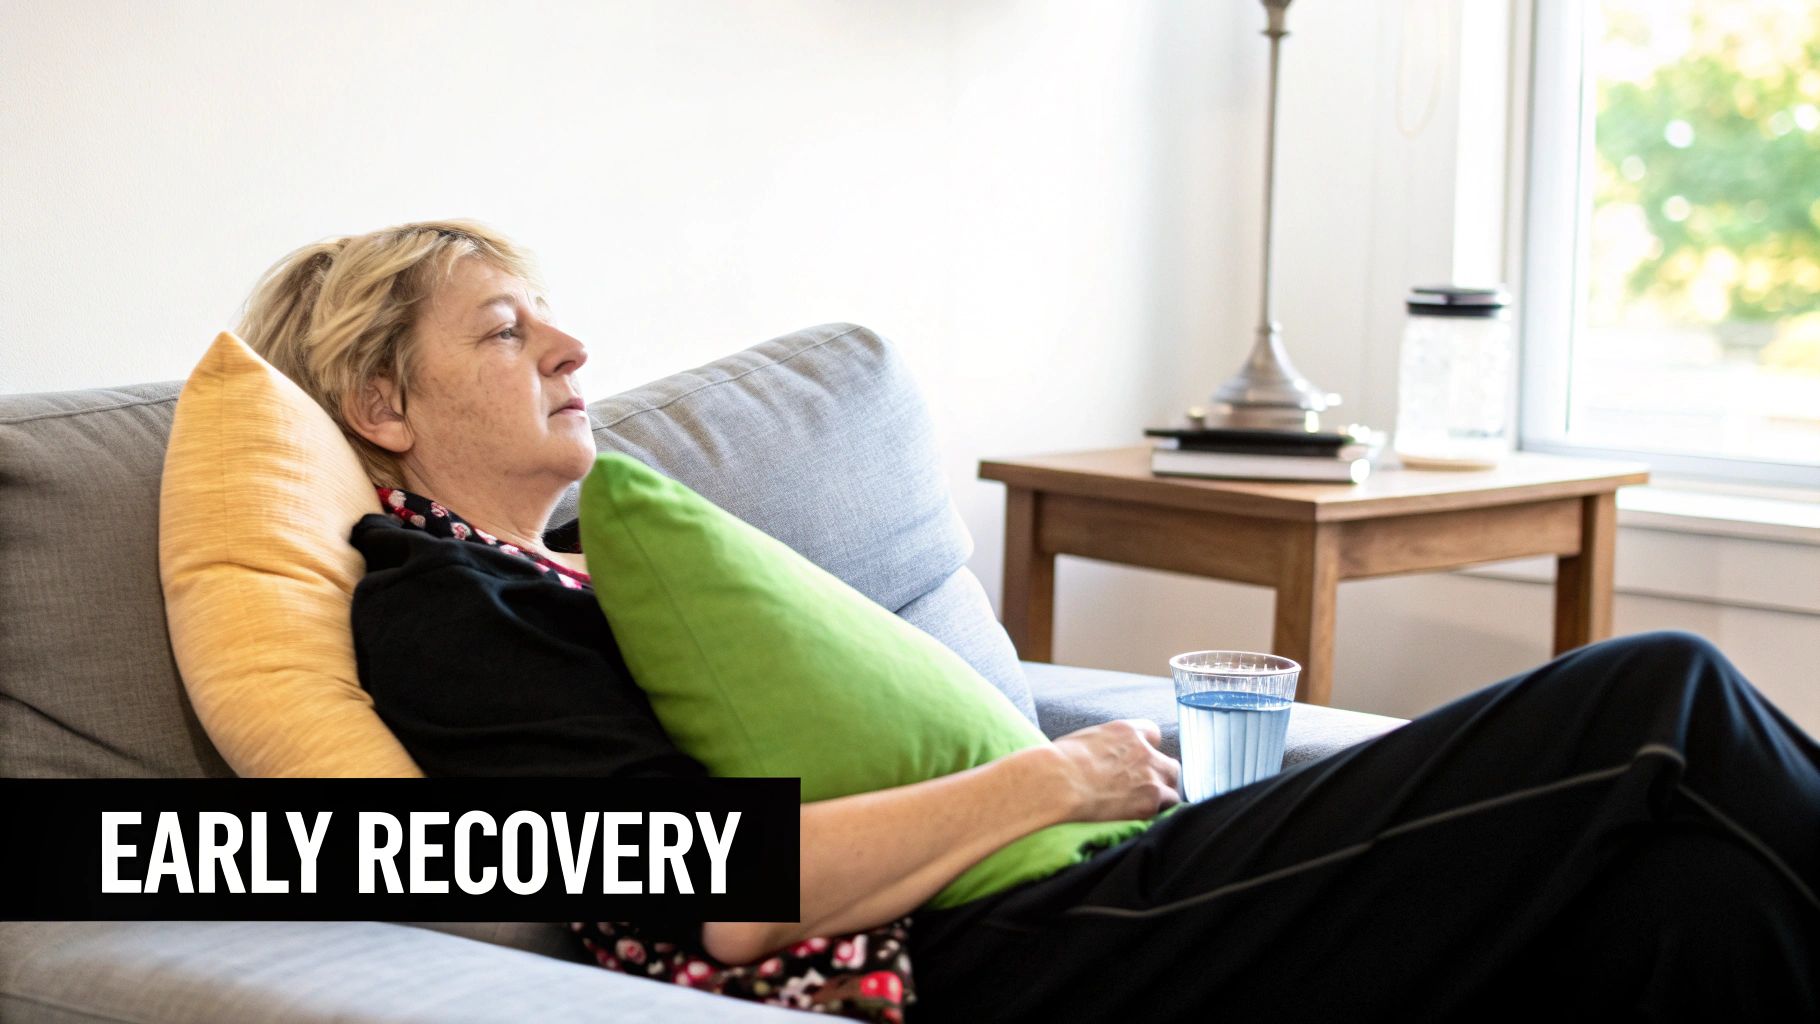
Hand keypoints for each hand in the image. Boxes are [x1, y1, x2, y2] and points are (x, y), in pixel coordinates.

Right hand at [1043, 719, 1181, 822]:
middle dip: (1161, 774)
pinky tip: (1143, 817)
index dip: (1148, 748)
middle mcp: (1144, 751)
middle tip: (1146, 786)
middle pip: (1170, 764)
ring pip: (1173, 787)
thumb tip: (1102, 756)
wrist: (1058, 784)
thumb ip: (1105, 745)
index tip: (1141, 758)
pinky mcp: (1149, 802)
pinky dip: (1158, 813)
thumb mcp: (1084, 740)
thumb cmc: (1059, 762)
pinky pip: (1167, 808)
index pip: (1153, 733)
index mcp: (1126, 731)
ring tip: (1145, 806)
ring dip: (1163, 795)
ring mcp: (1150, 777)